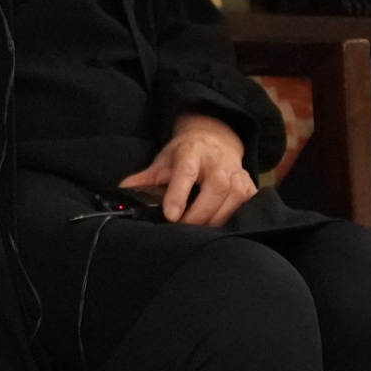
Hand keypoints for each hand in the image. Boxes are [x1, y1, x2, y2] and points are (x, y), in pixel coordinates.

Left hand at [119, 113, 256, 226]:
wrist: (213, 139)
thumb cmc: (185, 154)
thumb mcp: (163, 161)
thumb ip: (145, 178)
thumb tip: (122, 191)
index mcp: (192, 152)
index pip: (185, 173)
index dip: (178, 195)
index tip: (171, 215)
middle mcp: (218, 161)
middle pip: (215, 189)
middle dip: (198, 213)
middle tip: (182, 228)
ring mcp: (237, 172)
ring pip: (233, 199)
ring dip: (215, 219)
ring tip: (198, 230)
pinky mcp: (249, 184)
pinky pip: (246, 204)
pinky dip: (232, 217)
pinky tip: (218, 224)